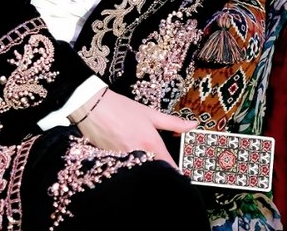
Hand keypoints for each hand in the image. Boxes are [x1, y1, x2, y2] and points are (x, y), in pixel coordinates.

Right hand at [71, 88, 197, 168]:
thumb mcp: (151, 114)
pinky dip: (131, 170)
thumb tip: (193, 125)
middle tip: (164, 170)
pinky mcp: (112, 164)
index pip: (169, 167)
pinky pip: (126, 172)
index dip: (177, 174)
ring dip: (145, 172)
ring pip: (140, 174)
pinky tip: (131, 163)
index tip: (183, 178)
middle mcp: (139, 155)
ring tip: (146, 165)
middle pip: (155, 173)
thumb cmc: (122, 109)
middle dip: (160, 173)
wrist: (94, 108)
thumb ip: (173, 123)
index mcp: (151, 143)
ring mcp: (125, 162)